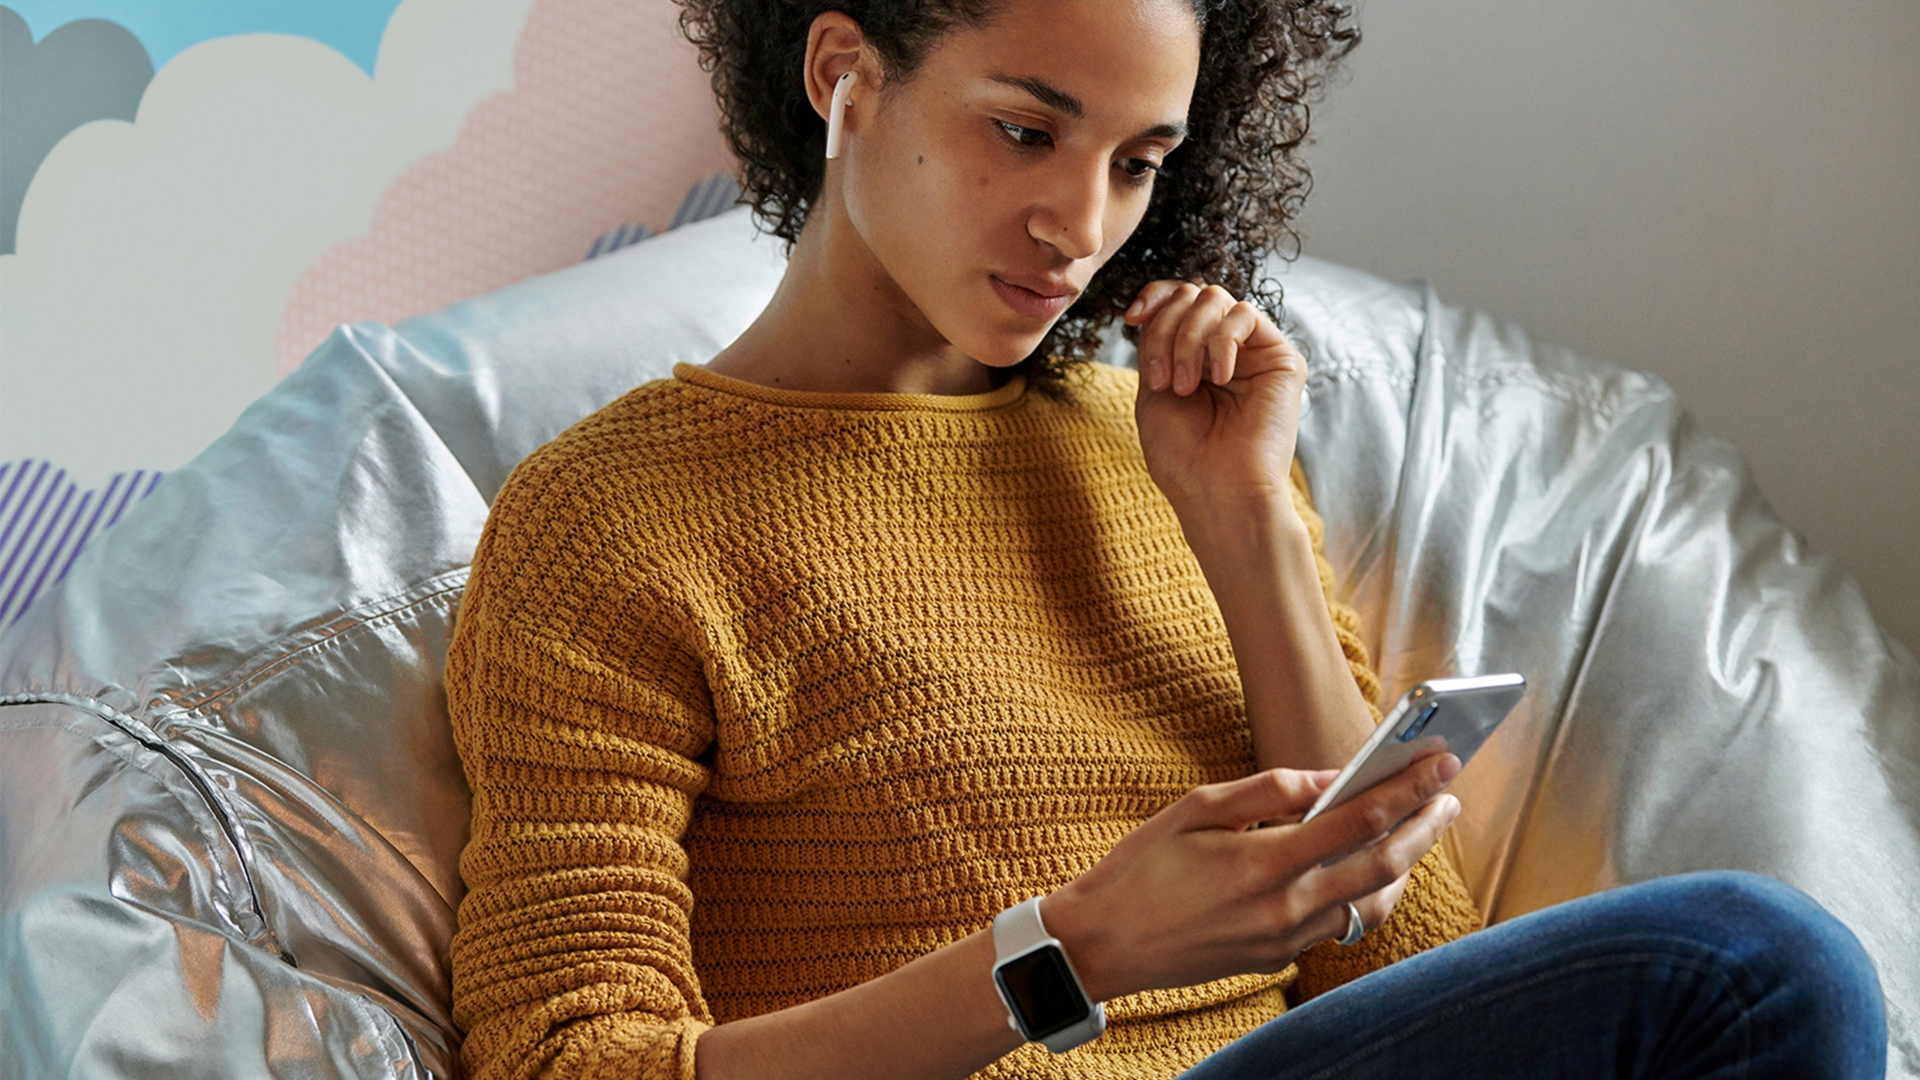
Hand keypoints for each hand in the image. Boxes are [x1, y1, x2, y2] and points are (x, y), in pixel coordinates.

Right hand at [1040, 752, 1461, 1003]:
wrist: (1102, 944)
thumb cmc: (1140, 868)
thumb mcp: (1195, 810)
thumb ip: (1267, 791)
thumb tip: (1327, 778)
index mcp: (1263, 863)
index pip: (1357, 819)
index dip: (1407, 788)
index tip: (1440, 763)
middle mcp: (1284, 908)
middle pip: (1382, 865)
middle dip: (1424, 826)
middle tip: (1448, 796)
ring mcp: (1283, 940)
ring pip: (1370, 903)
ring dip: (1403, 866)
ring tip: (1418, 832)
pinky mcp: (1276, 960)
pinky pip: (1338, 925)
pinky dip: (1365, 893)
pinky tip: (1368, 869)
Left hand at [1126, 281, 1307, 512]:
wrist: (1218, 491)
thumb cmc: (1183, 455)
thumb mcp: (1152, 389)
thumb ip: (1157, 340)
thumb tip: (1163, 299)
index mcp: (1193, 356)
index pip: (1177, 298)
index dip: (1155, 296)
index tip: (1133, 316)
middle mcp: (1224, 349)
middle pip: (1190, 295)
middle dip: (1166, 330)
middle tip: (1163, 380)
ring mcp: (1254, 352)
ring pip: (1215, 298)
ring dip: (1188, 339)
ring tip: (1184, 387)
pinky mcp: (1282, 358)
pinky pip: (1246, 315)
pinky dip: (1221, 341)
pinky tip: (1220, 379)